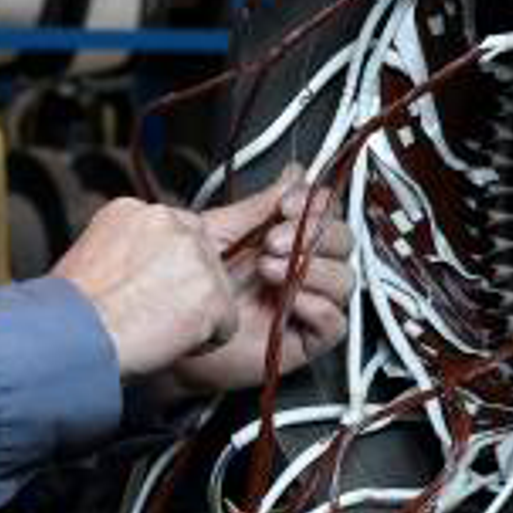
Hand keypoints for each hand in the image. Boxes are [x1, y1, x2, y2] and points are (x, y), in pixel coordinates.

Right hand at [54, 198, 239, 377]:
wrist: (70, 337)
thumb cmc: (68, 312)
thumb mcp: (88, 258)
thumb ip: (128, 251)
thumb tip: (141, 266)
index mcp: (132, 211)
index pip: (177, 229)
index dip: (172, 263)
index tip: (160, 282)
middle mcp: (168, 222)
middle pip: (205, 253)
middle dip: (189, 285)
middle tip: (153, 312)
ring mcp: (194, 254)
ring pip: (218, 288)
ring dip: (195, 314)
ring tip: (152, 327)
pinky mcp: (212, 291)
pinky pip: (226, 323)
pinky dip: (205, 341)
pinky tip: (167, 340)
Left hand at [167, 169, 353, 393]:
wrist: (168, 332)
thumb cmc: (186, 288)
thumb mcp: (221, 233)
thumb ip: (260, 205)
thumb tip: (294, 173)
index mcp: (289, 240)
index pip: (326, 214)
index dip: (316, 204)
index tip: (287, 204)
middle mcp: (304, 269)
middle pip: (343, 242)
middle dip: (312, 235)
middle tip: (273, 241)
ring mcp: (309, 303)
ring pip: (344, 279)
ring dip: (311, 269)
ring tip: (268, 270)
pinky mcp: (307, 339)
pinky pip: (335, 321)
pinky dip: (316, 305)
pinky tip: (288, 299)